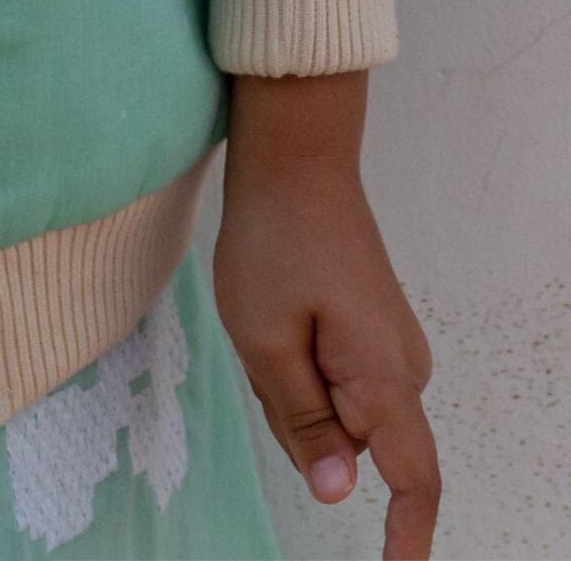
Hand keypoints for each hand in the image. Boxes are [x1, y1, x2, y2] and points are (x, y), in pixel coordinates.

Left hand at [216, 71, 439, 560]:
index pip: (414, 481)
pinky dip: (295, 361)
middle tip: (262, 341)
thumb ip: (303, 421)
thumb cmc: (274, 238)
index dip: (408, 538)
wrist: (295, 156)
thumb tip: (336, 493)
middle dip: (296, 417)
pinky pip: (331, 377)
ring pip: (333, 409)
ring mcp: (390, 347)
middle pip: (350, 445)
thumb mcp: (264, 338)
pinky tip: (278, 308)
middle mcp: (403, 368)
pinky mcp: (372, 329)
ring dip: (289, 383)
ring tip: (268, 314)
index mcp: (383, 378)